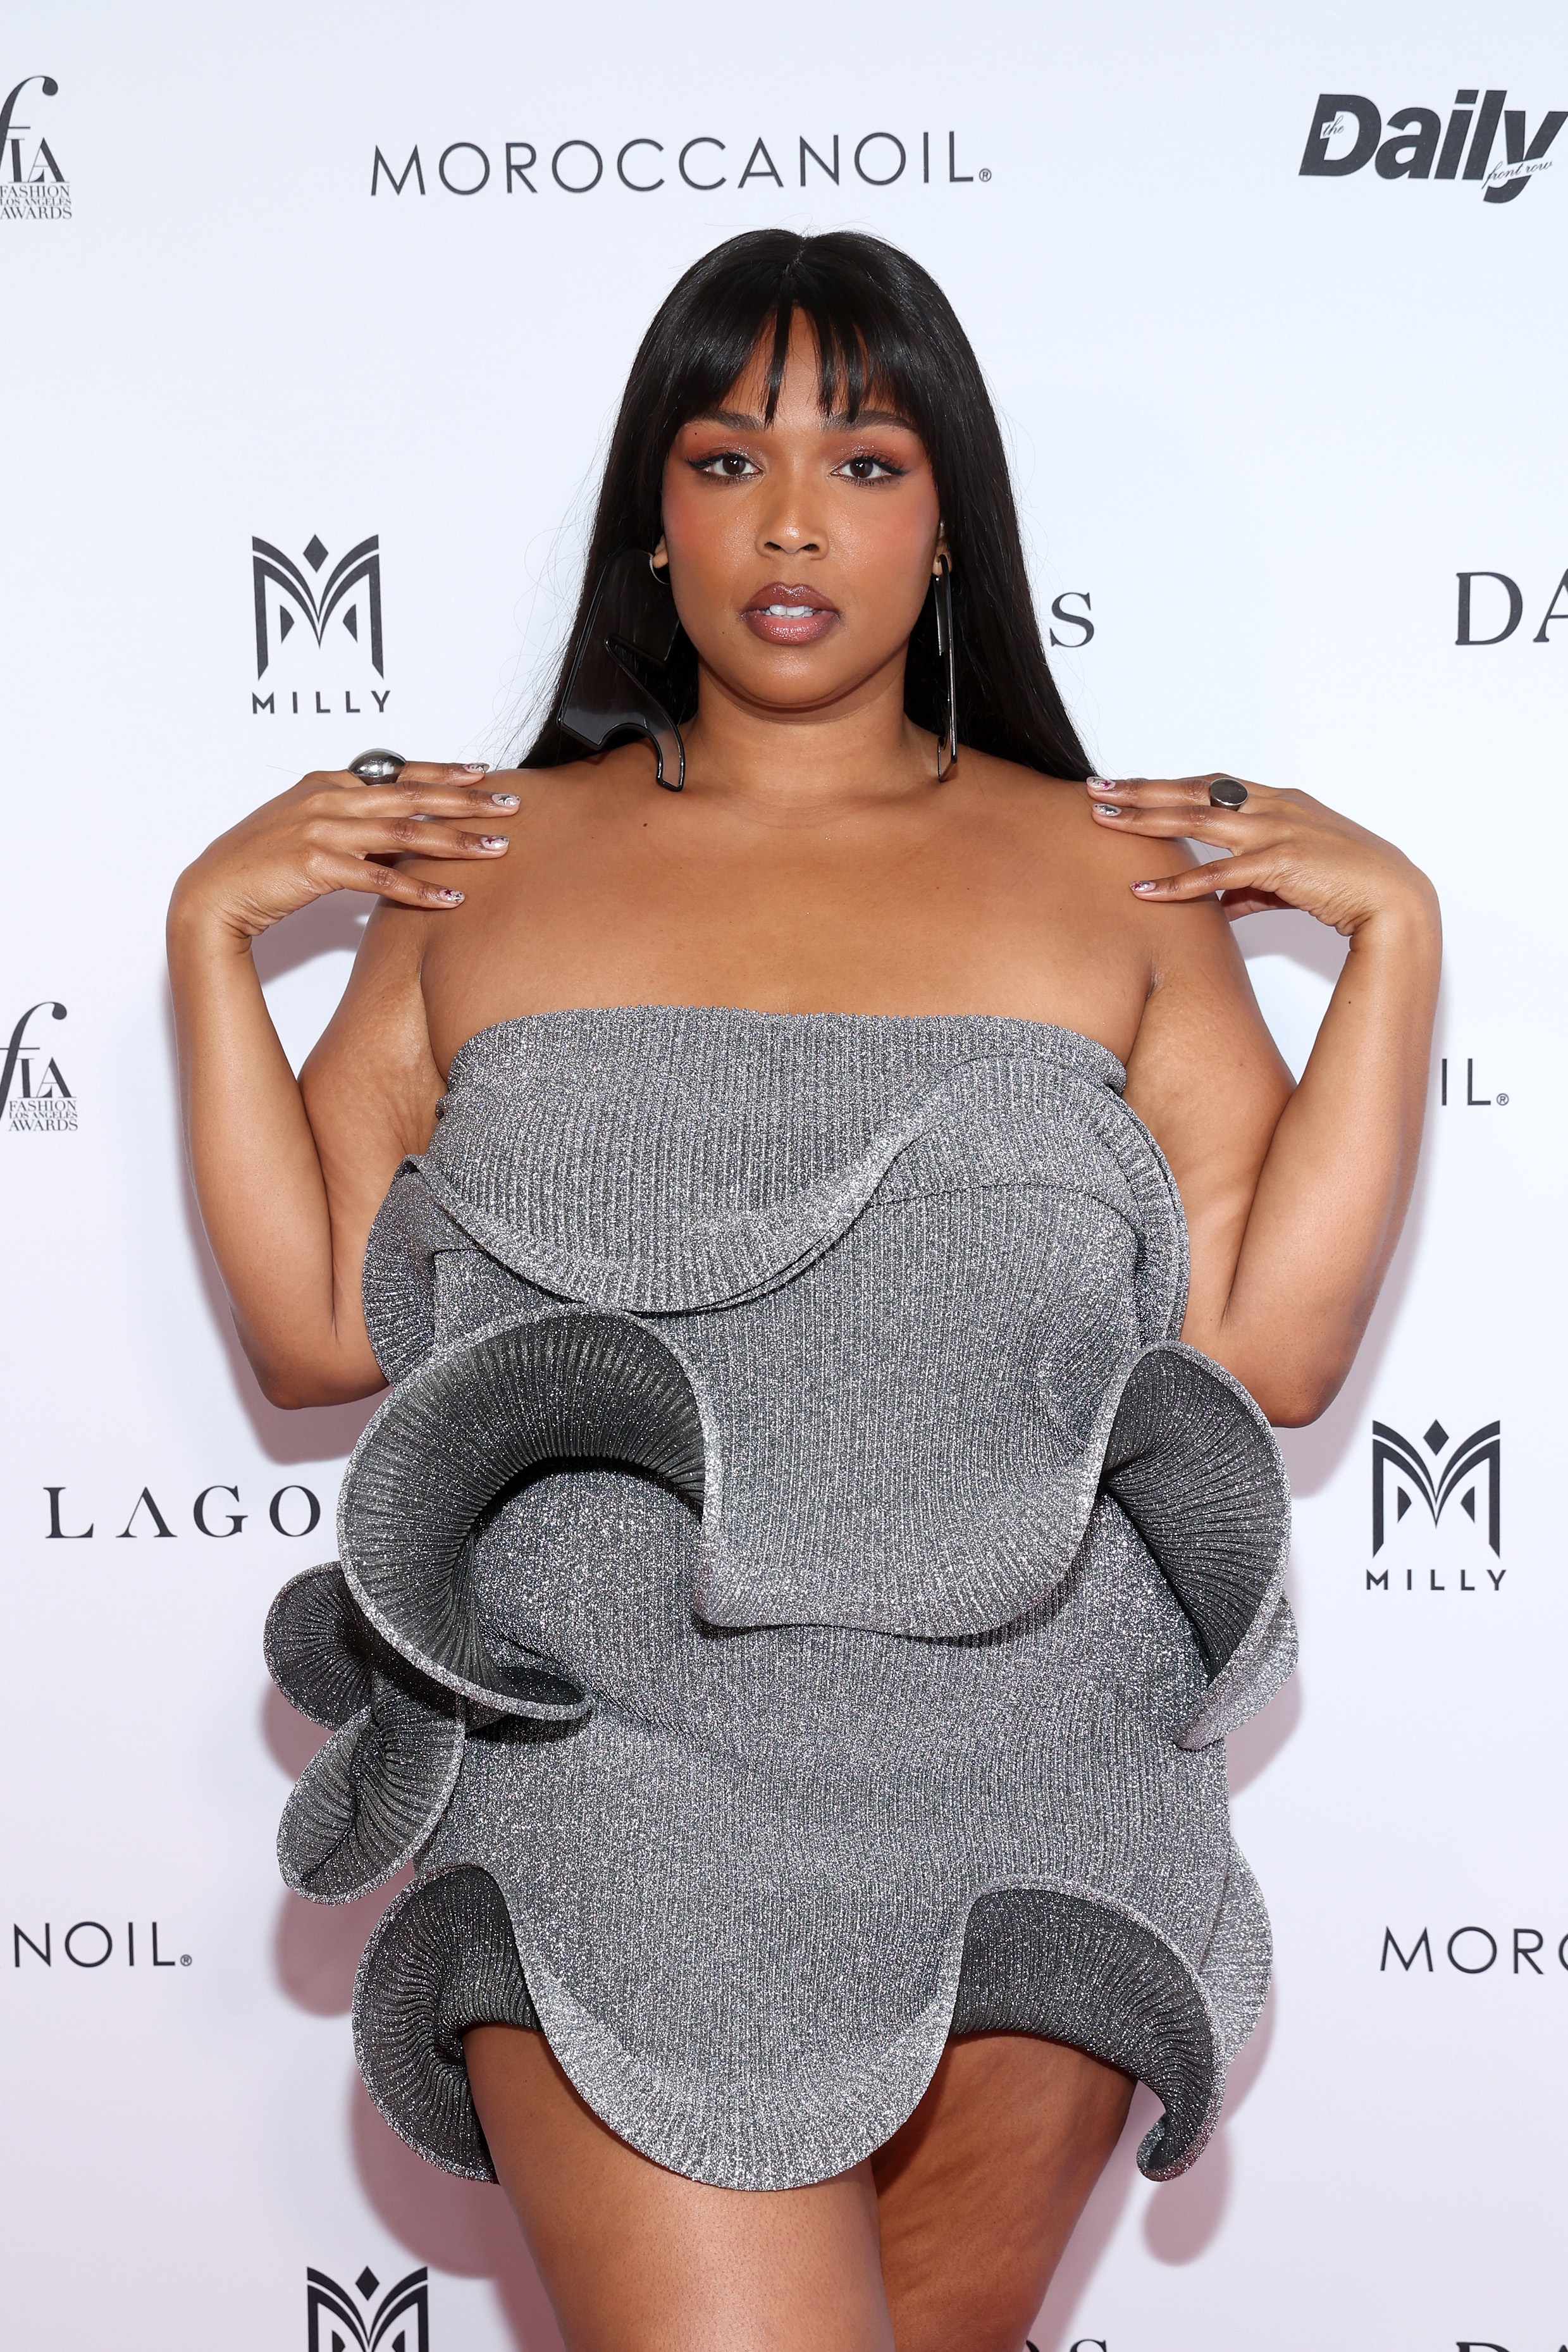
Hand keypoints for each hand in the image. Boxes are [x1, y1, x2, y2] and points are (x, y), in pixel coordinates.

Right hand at [169, 761, 518, 942]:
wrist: (213, 893)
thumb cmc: (261, 864)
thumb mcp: (309, 829)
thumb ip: (354, 823)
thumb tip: (400, 833)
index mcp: (328, 784)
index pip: (399, 773)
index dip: (445, 771)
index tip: (484, 772)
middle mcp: (328, 799)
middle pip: (412, 795)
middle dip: (467, 800)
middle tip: (510, 806)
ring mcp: (321, 829)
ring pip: (404, 831)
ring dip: (456, 842)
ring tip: (497, 850)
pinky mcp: (316, 865)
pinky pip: (379, 877)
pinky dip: (418, 888)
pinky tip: (451, 898)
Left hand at [1085, 773, 1436, 936]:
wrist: (1395, 900)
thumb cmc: (1348, 887)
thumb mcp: (1289, 883)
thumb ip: (1247, 888)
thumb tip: (1214, 906)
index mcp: (1278, 801)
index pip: (1209, 784)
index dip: (1164, 783)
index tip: (1126, 784)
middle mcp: (1274, 807)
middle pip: (1193, 791)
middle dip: (1140, 789)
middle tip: (1095, 788)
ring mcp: (1278, 830)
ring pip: (1197, 819)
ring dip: (1145, 819)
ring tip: (1103, 820)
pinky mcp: (1282, 862)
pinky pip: (1220, 875)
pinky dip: (1180, 885)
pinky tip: (1145, 891)